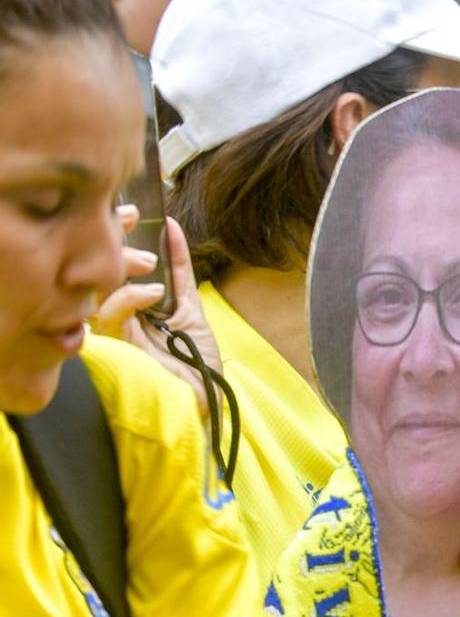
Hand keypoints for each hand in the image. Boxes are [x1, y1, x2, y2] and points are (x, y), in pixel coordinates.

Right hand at [90, 210, 222, 417]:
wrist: (202, 401)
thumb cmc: (197, 363)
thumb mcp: (191, 310)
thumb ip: (179, 276)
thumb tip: (172, 231)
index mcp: (132, 306)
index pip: (121, 266)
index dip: (128, 238)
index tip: (151, 215)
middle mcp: (118, 316)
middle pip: (104, 271)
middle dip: (118, 242)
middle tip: (133, 221)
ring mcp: (114, 330)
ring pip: (101, 287)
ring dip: (123, 267)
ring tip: (149, 264)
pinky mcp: (114, 345)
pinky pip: (109, 313)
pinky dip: (129, 296)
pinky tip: (153, 292)